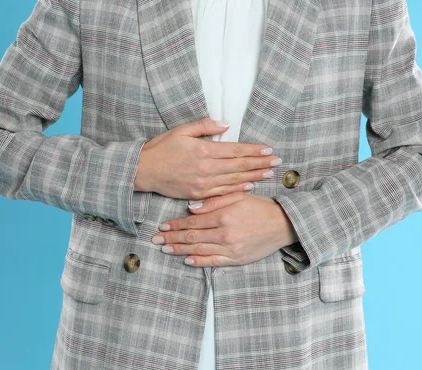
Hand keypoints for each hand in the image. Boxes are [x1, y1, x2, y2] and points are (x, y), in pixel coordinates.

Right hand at [134, 118, 281, 198]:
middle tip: (277, 162)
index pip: (235, 150)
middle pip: (239, 166)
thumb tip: (225, 123)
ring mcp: (203, 184)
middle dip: (260, 163)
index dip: (254, 151)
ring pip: (234, 180)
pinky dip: (238, 189)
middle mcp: (206, 168)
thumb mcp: (181, 131)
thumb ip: (204, 126)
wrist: (143, 171)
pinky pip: (223, 192)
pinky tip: (250, 186)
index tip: (268, 150)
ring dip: (254, 176)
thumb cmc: (161, 148)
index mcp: (203, 151)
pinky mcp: (198, 194)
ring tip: (269, 173)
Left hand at [150, 192, 298, 266]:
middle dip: (171, 238)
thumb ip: (214, 201)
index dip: (175, 224)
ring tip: (165, 249)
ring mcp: (231, 249)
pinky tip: (187, 260)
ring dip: (180, 250)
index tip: (162, 225)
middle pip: (192, 237)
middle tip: (155, 239)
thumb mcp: (238, 196)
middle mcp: (225, 234)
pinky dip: (199, 262)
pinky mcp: (237, 259)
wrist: (283, 224)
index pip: (193, 222)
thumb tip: (191, 209)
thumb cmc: (260, 207)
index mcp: (224, 216)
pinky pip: (213, 262)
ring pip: (199, 251)